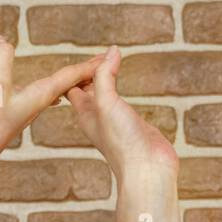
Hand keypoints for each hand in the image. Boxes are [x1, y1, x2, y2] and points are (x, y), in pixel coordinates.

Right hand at [0, 36, 108, 164]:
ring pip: (57, 92)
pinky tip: (51, 95)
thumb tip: (0, 39)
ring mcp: (27, 110)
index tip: (108, 57)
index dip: (88, 66)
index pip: (70, 76)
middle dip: (85, 74)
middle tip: (103, 65)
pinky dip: (53, 91)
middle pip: (68, 84)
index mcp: (40, 95)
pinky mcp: (16, 114)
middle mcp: (38, 103)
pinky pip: (43, 98)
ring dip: (72, 83)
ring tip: (83, 78)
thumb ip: (1, 58)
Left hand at [66, 45, 178, 182]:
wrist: (147, 170)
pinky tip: (125, 85)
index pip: (73, 86)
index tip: (94, 53)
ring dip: (107, 78)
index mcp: (85, 114)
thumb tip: (111, 51)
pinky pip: (122, 103)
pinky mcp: (133, 125)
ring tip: (111, 61)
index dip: (79, 69)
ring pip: (106, 95)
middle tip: (104, 53)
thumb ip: (105, 76)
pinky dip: (122, 90)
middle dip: (93, 71)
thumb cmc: (123, 142)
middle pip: (88, 89)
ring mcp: (116, 122)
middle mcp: (99, 118)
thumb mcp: (106, 103)